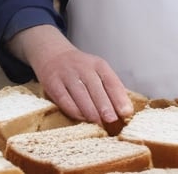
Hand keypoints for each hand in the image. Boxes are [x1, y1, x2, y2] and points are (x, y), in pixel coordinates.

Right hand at [8, 25, 133, 123]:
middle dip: (105, 105)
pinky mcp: (52, 83)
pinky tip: (81, 118)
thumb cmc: (80, 69)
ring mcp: (66, 74)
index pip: (111, 81)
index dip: (119, 97)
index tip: (126, 112)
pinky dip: (73, 110)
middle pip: (95, 88)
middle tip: (112, 120)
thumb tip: (125, 111)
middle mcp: (83, 67)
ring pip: (80, 94)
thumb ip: (110, 88)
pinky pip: (64, 98)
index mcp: (98, 64)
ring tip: (98, 123)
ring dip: (90, 111)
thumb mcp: (97, 71)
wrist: (52, 54)